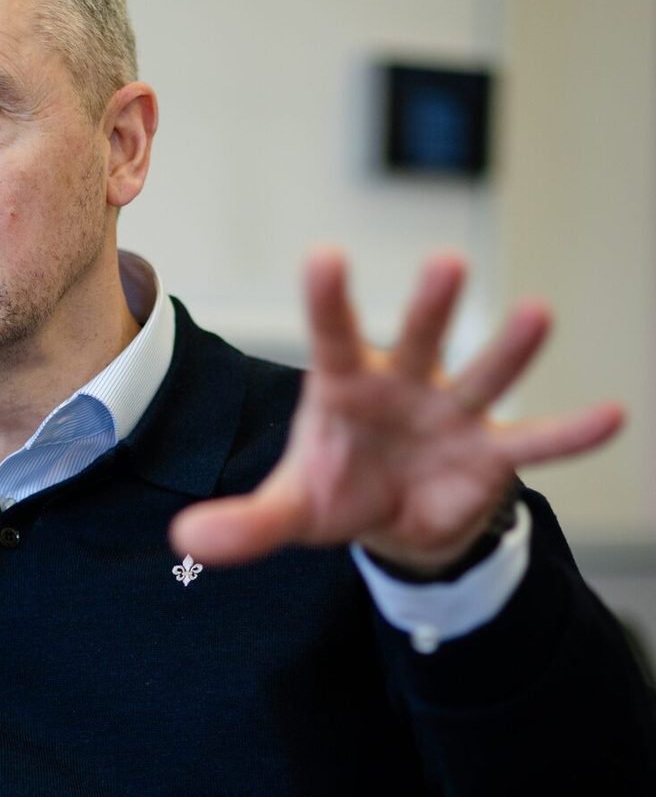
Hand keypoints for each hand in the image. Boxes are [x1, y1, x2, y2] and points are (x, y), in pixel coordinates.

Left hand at [170, 248, 624, 574]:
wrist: (393, 523)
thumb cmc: (339, 488)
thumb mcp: (289, 510)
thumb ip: (244, 524)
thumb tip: (185, 540)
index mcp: (344, 385)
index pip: (331, 335)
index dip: (329, 300)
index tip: (326, 256)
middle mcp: (403, 384)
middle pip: (416, 339)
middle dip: (430, 307)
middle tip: (447, 263)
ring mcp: (452, 412)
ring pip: (483, 374)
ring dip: (510, 350)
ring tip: (540, 314)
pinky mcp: (491, 452)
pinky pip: (535, 441)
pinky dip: (571, 433)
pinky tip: (612, 416)